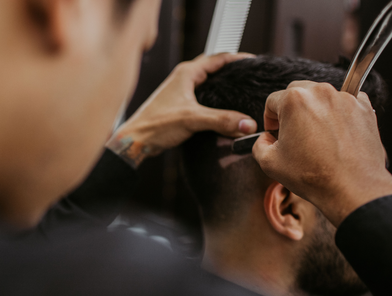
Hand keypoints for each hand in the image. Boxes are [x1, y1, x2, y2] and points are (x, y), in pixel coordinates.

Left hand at [106, 53, 257, 167]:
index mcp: (186, 73)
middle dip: (232, 70)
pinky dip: (214, 99)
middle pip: (213, 68)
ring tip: (240, 91)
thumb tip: (247, 124)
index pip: (218, 58)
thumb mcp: (192, 120)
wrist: (136, 140)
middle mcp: (183, 78)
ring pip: (207, 83)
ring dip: (222, 85)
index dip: (238, 59)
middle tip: (250, 77)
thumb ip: (221, 120)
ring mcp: (180, 91)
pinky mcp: (179, 105)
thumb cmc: (155, 125)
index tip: (254, 63)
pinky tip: (223, 109)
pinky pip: (202, 96)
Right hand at [253, 81, 391, 225]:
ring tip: (317, 137)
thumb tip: (266, 139)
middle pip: (297, 92)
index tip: (275, 132)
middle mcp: (320, 92)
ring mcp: (345, 98)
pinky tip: (335, 135)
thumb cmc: (313, 175)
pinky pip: (345, 103)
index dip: (269, 119)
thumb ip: (259, 144)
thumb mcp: (269, 163)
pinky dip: (338, 114)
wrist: (352, 188)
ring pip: (321, 97)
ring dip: (315, 111)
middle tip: (294, 133)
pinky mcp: (364, 108)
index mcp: (293, 100)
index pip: (272, 101)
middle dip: (291, 110)